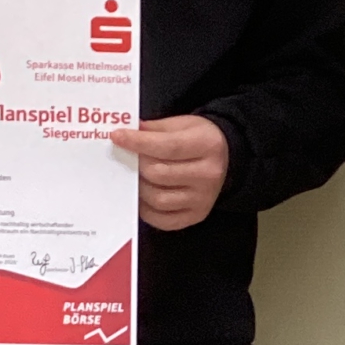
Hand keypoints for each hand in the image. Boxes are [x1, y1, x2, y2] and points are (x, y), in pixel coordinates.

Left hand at [111, 113, 231, 229]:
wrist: (227, 159)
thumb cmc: (199, 139)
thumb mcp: (182, 125)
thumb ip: (154, 129)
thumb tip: (125, 134)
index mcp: (207, 146)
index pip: (167, 146)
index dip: (138, 143)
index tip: (117, 137)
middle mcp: (208, 175)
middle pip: (159, 174)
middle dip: (136, 165)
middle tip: (126, 158)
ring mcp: (203, 199)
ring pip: (158, 199)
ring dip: (138, 188)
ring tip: (133, 177)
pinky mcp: (196, 215)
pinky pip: (163, 219)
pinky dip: (146, 210)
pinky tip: (141, 197)